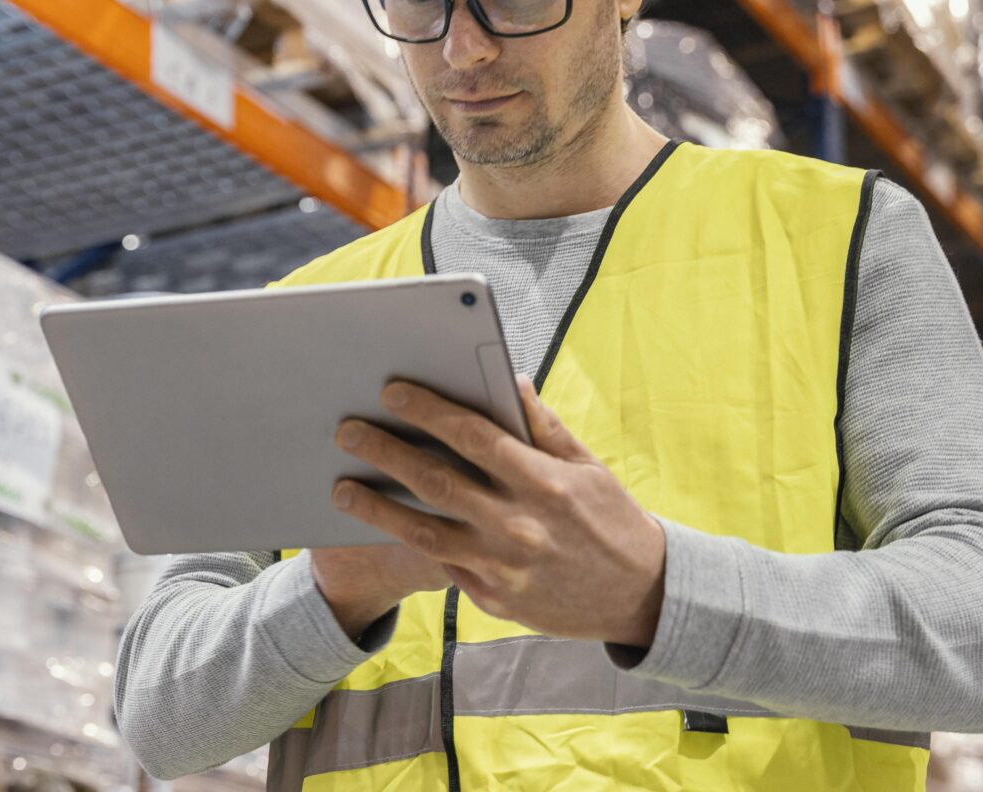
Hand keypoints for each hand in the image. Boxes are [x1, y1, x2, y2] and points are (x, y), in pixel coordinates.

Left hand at [330, 376, 665, 645]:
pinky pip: (443, 565)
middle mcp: (518, 525)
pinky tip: (382, 523)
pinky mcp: (493, 600)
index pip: (472, 436)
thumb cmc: (613, 521)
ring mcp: (502, 567)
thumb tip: (511, 380)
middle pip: (434, 481)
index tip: (393, 392)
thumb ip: (544, 426)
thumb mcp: (589, 466)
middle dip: (385, 451)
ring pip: (423, 531)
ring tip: (342, 486)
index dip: (428, 410)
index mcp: (543, 483)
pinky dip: (411, 542)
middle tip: (347, 430)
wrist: (640, 597)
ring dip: (376, 506)